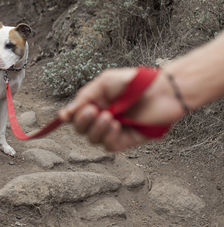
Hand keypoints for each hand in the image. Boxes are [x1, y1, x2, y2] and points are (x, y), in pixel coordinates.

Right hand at [59, 68, 183, 151]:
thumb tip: (65, 115)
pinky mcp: (126, 141)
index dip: (69, 117)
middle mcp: (102, 118)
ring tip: (110, 117)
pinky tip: (117, 126)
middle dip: (84, 122)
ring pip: (93, 139)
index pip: (75, 115)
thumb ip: (85, 98)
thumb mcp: (105, 83)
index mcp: (95, 103)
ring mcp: (113, 130)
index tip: (65, 116)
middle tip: (94, 111)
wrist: (163, 90)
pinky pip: (109, 146)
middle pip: (81, 129)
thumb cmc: (134, 82)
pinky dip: (109, 137)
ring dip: (97, 129)